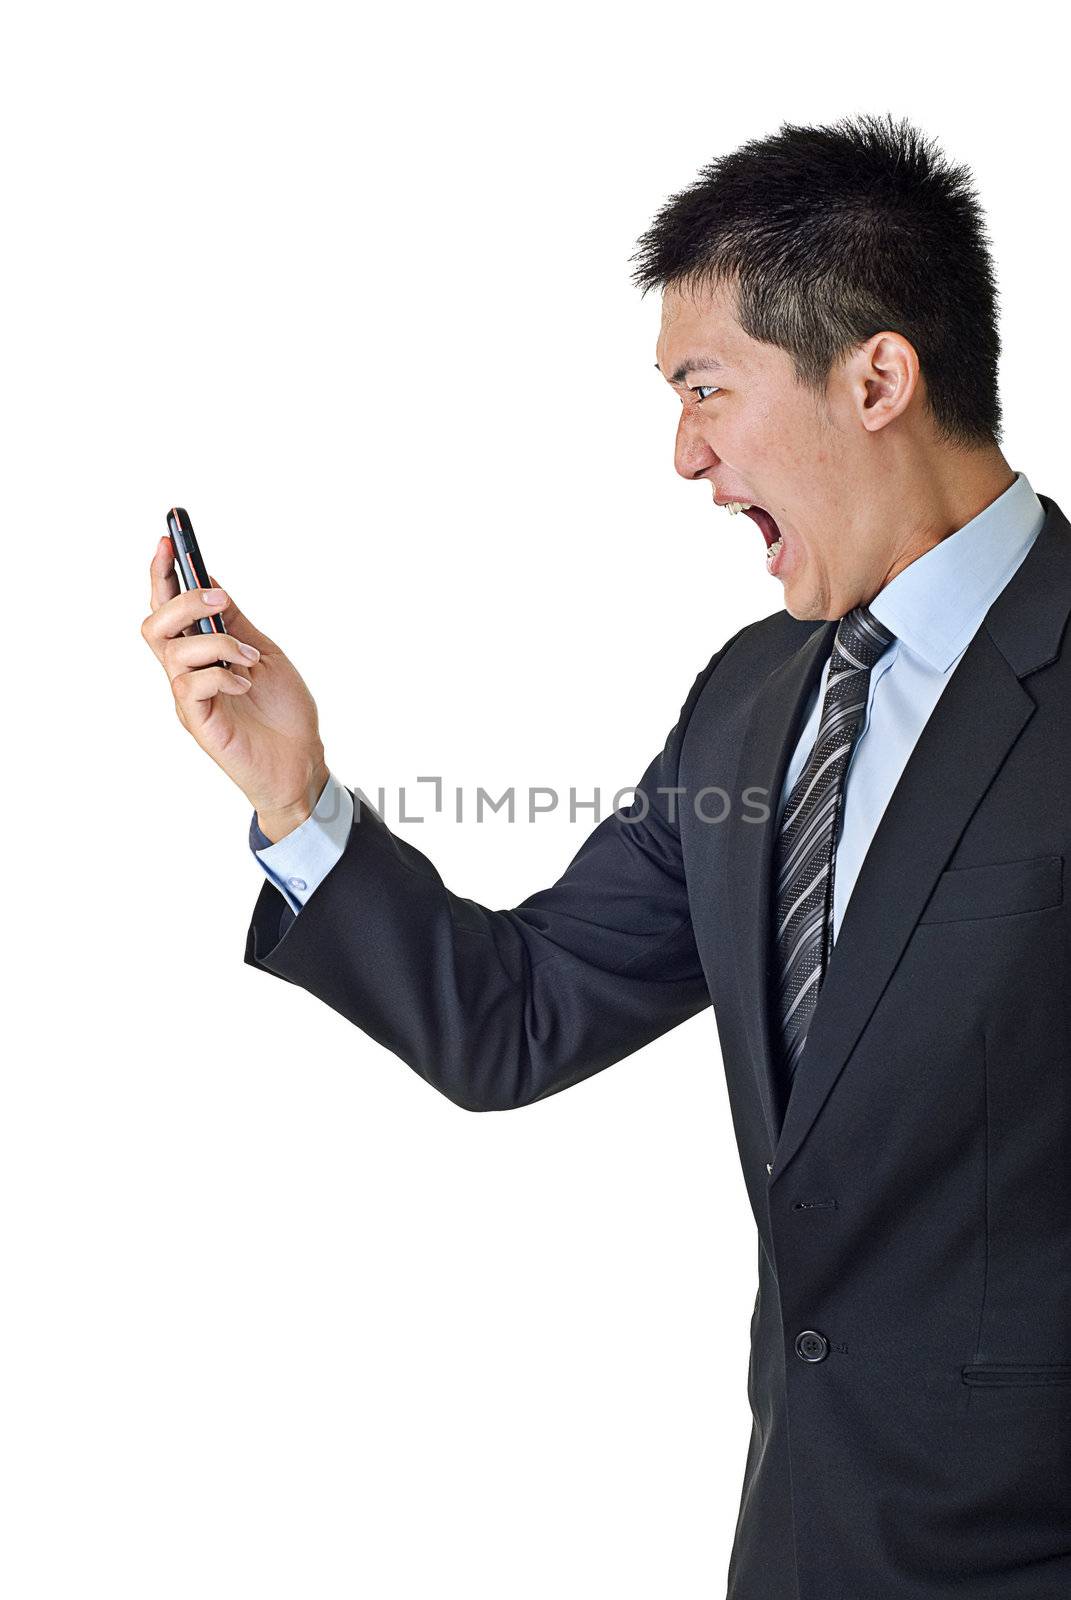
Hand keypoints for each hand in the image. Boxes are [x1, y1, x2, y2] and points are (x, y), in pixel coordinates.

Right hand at [142, 537, 329, 838]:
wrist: (302, 762)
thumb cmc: (283, 712)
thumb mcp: (265, 653)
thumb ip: (235, 622)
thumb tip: (211, 582)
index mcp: (201, 653)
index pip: (168, 607)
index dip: (162, 574)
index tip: (168, 539)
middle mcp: (187, 673)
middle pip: (155, 624)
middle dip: (183, 600)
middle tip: (220, 600)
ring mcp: (189, 698)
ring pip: (172, 651)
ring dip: (216, 642)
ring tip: (251, 657)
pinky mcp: (199, 723)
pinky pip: (192, 685)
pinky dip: (223, 675)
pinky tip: (247, 684)